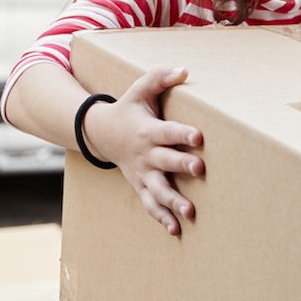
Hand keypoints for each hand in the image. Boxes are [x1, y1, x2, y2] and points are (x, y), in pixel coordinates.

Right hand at [82, 66, 204, 236]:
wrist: (100, 133)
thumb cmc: (129, 109)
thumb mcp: (139, 89)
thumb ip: (160, 77)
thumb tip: (185, 70)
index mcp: (148, 130)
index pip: (167, 131)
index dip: (182, 133)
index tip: (198, 137)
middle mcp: (146, 154)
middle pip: (165, 161)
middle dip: (182, 165)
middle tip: (200, 169)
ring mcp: (142, 173)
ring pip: (158, 189)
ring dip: (173, 201)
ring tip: (190, 212)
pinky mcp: (141, 186)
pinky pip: (150, 204)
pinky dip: (161, 218)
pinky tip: (176, 230)